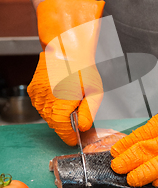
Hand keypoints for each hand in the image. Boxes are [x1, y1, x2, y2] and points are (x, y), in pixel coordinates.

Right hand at [28, 0, 104, 144]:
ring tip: (68, 98)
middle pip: (54, 124)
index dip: (69, 137)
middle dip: (65, 124)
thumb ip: (88, 113)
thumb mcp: (94, 92)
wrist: (65, 48)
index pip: (62, 130)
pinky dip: (50, 104)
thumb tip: (82, 128)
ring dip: (57, 113)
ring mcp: (37, 96)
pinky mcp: (33, 91)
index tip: (74, 139)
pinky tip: (59, 93)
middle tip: (76, 113)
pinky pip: (41, 105)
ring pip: (47, 115)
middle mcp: (46, 101)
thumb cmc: (82, 68)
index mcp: (61, 103)